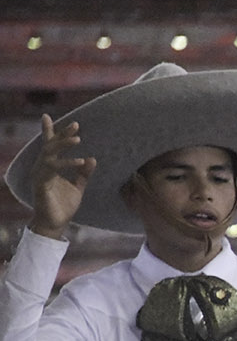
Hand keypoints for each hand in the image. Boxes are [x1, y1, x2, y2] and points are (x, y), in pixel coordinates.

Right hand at [27, 115, 95, 239]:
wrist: (55, 224)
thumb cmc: (64, 206)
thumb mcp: (78, 187)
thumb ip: (84, 173)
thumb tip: (93, 158)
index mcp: (50, 167)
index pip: (49, 146)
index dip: (50, 132)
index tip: (47, 116)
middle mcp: (42, 168)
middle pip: (50, 146)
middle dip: (62, 134)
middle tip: (76, 124)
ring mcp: (40, 175)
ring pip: (49, 154)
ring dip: (63, 145)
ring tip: (79, 139)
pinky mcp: (41, 184)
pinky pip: (52, 170)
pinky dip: (67, 164)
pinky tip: (81, 161)